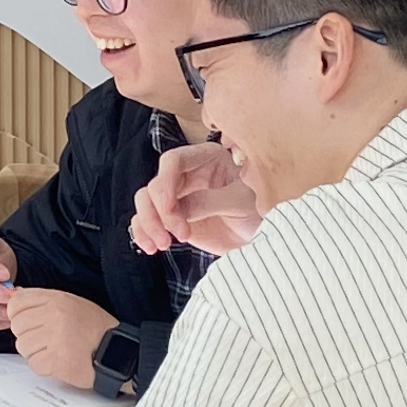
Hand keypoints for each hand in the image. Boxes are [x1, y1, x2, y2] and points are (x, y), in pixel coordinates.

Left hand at [6, 287, 115, 389]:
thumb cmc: (96, 329)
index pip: (16, 303)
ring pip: (23, 346)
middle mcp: (54, 315)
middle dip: (28, 335)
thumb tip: (14, 297)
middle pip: (17, 326)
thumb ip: (43, 301)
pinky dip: (44, 367)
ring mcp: (55, 337)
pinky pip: (34, 364)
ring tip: (56, 351)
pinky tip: (60, 362)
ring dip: (36, 352)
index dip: (19, 315)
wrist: (117, 352)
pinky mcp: (57, 360)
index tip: (30, 322)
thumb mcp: (71, 303)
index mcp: (56, 299)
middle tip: (48, 340)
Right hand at [133, 140, 263, 256]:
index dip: (165, 184)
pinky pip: (146, 222)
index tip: (169, 210)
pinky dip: (142, 234)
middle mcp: (189, 176)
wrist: (263, 241)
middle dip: (158, 212)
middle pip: (155, 184)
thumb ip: (210, 201)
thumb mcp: (241, 202)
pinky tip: (151, 247)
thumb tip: (179, 210)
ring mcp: (179, 199)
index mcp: (208, 159)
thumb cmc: (260, 213)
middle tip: (176, 234)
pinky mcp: (173, 221)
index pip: (173, 161)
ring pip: (146, 202)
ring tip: (163, 244)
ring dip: (148, 224)